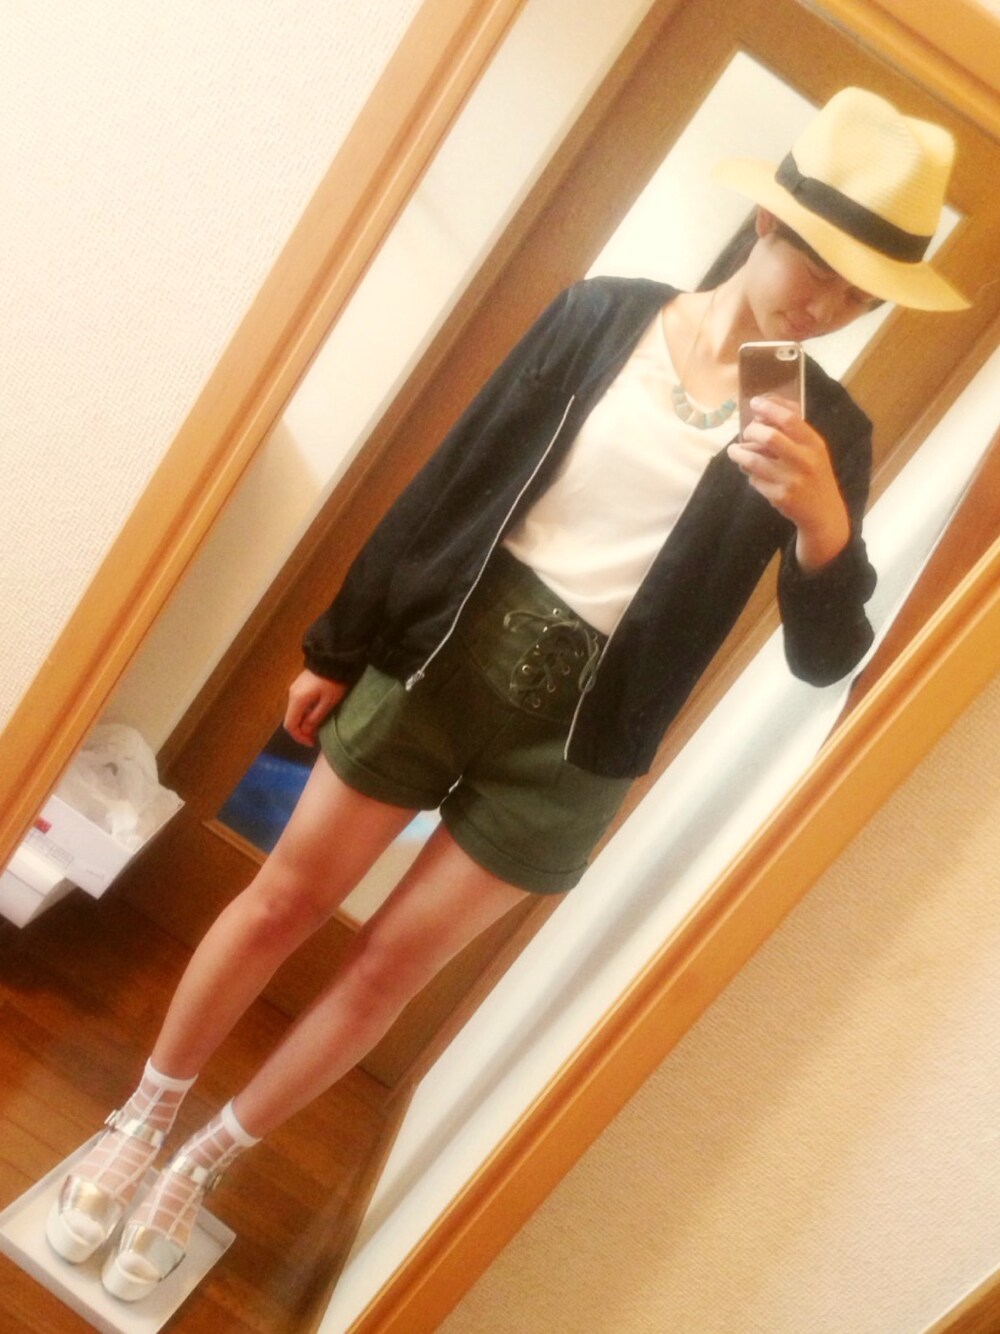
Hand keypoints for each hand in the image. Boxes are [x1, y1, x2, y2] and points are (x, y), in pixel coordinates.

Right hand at [284, 670, 347, 746]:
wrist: (334, 659)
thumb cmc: (333, 682)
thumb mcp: (328, 703)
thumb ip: (315, 718)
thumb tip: (306, 732)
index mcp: (297, 700)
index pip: (290, 725)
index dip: (299, 737)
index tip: (311, 743)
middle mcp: (291, 695)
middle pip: (290, 719)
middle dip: (301, 731)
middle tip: (314, 738)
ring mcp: (294, 689)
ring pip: (294, 712)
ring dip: (303, 723)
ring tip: (316, 728)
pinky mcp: (299, 686)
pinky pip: (298, 704)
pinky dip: (304, 714)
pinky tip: (315, 715)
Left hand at [727, 394, 850, 571]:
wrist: (823, 512)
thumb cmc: (815, 474)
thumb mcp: (814, 450)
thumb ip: (795, 429)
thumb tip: (767, 404)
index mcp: (814, 444)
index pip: (790, 419)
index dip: (769, 407)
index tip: (754, 403)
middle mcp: (805, 461)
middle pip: (770, 437)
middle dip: (751, 431)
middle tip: (745, 432)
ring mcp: (791, 480)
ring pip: (754, 461)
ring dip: (739, 453)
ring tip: (735, 451)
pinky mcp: (779, 497)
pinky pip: (754, 479)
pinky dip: (748, 473)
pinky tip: (750, 471)